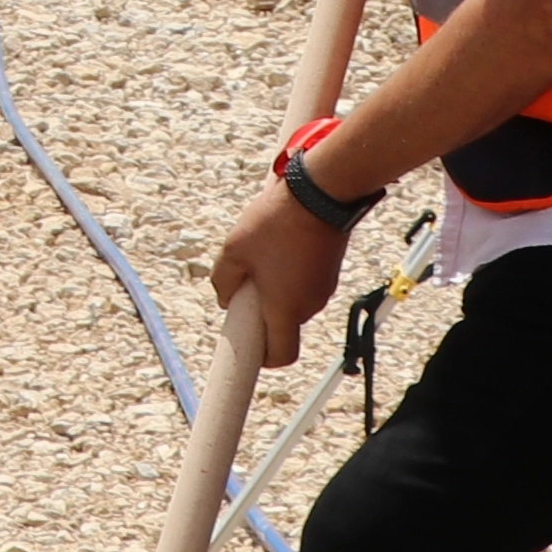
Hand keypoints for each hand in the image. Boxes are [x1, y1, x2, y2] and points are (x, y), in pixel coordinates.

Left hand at [207, 181, 344, 369]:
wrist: (320, 192)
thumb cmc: (276, 222)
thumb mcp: (233, 251)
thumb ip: (224, 282)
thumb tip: (225, 299)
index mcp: (285, 309)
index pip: (281, 356)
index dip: (262, 359)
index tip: (247, 349)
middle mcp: (308, 305)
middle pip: (282, 326)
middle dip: (260, 313)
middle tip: (245, 284)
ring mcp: (322, 289)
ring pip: (291, 303)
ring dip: (273, 290)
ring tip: (261, 257)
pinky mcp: (328, 272)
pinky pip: (302, 285)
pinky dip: (288, 276)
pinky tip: (277, 247)